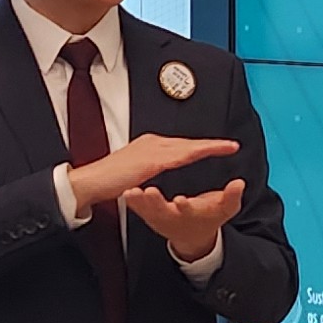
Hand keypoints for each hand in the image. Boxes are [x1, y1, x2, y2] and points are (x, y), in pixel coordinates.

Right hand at [69, 134, 238, 210]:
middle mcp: (152, 143)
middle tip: (231, 145)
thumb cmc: (107, 179)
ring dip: (210, 146)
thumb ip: (145, 167)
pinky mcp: (151, 160)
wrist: (91, 181)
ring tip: (228, 148)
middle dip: (211, 143)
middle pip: (188, 142)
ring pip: (188, 146)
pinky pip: (179, 156)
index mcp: (149, 146)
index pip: (180, 144)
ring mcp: (152, 149)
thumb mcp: (132, 171)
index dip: (199, 146)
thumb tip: (150, 170)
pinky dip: (196, 153)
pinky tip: (208, 153)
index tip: (217, 147)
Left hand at [121, 178, 245, 263]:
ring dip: (138, 202)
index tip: (181, 200)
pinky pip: (138, 208)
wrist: (192, 235)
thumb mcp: (224, 209)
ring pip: (146, 211)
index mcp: (192, 214)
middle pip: (163, 211)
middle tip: (149, 192)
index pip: (189, 210)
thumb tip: (239, 184)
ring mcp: (158, 217)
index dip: (186, 206)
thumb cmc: (208, 218)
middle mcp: (173, 217)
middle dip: (156, 203)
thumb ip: (231, 197)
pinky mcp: (148, 214)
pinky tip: (125, 191)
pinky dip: (131, 201)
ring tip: (131, 192)